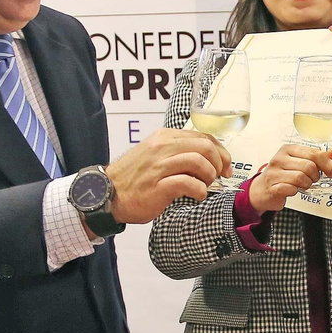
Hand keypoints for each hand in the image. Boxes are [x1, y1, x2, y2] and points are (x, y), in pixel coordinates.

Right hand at [105, 127, 230, 223]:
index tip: (225, 165)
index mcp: (163, 137)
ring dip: (209, 176)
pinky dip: (199, 190)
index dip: (221, 152)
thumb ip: (177, 151)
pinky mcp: (157, 186)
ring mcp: (158, 166)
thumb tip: (208, 157)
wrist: (106, 194)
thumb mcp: (155, 154)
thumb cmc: (134, 178)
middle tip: (218, 176)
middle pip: (205, 147)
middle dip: (219, 163)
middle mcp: (161, 148)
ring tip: (204, 185)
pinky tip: (197, 195)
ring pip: (198, 162)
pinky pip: (188, 183)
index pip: (203, 137)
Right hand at [247, 144, 331, 211]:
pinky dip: (296, 191)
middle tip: (313, 179)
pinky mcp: (272, 187)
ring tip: (303, 185)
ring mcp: (274, 173)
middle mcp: (280, 158)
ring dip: (307, 184)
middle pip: (309, 166)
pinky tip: (293, 190)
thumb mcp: (300, 162)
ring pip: (301, 178)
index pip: (313, 153)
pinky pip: (291, 189)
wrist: (262, 189)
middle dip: (316, 175)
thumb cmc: (283, 174)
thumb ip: (318, 158)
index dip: (327, 163)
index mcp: (288, 149)